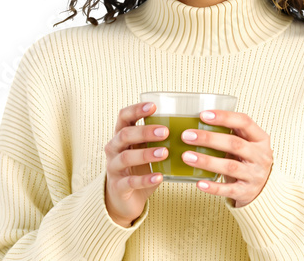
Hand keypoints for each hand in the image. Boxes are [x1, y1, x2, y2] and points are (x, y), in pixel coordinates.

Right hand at [103, 101, 166, 226]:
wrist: (124, 198)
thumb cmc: (139, 168)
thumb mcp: (145, 150)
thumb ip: (157, 139)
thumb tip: (190, 127)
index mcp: (120, 135)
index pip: (124, 116)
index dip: (136, 109)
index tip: (153, 106)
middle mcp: (114, 149)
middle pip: (125, 135)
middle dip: (145, 132)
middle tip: (165, 131)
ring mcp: (113, 167)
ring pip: (126, 157)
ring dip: (146, 154)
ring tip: (164, 153)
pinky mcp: (118, 186)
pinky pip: (131, 181)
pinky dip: (145, 179)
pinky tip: (159, 176)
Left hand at [180, 110, 272, 207]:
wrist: (263, 187)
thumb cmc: (247, 158)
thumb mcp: (246, 143)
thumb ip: (231, 132)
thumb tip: (197, 122)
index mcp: (260, 139)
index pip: (244, 122)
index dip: (224, 117)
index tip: (203, 115)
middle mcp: (260, 156)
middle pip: (234, 144)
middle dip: (209, 139)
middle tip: (187, 136)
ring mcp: (255, 175)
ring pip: (229, 166)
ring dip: (207, 161)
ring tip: (187, 156)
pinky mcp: (246, 192)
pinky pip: (228, 189)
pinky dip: (213, 187)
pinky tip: (199, 183)